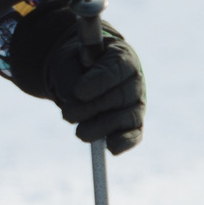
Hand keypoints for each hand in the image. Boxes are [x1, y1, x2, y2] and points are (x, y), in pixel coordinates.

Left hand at [12, 0, 144, 152]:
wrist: (83, 73)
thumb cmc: (77, 65)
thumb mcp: (67, 62)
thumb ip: (70, 76)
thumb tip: (74, 100)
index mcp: (121, 56)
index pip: (116, 69)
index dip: (99, 82)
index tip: (78, 92)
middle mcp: (134, 80)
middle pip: (118, 97)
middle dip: (91, 109)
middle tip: (67, 114)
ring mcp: (136, 103)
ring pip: (125, 118)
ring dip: (100, 128)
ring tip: (79, 132)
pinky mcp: (134, 124)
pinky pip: (135, 135)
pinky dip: (124, 142)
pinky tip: (111, 147)